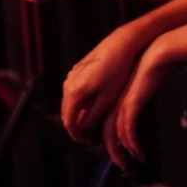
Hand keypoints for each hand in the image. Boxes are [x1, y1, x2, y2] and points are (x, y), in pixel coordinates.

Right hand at [61, 27, 146, 144]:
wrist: (121, 44)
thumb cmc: (117, 71)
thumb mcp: (107, 98)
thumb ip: (93, 115)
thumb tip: (84, 127)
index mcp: (74, 92)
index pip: (68, 121)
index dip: (76, 134)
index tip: (85, 142)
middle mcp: (68, 83)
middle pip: (66, 112)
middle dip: (75, 125)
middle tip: (88, 135)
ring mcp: (71, 75)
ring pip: (70, 101)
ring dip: (77, 113)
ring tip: (91, 122)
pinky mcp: (77, 69)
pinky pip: (74, 91)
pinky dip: (80, 101)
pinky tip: (92, 104)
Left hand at [112, 36, 175, 164]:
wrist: (156, 54)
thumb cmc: (153, 66)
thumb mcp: (143, 83)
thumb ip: (139, 95)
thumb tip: (142, 103)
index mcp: (115, 99)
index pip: (106, 125)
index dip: (112, 142)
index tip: (121, 152)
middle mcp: (115, 103)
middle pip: (106, 134)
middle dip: (113, 153)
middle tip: (122, 165)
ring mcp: (121, 104)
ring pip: (115, 136)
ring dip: (122, 152)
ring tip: (130, 164)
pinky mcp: (131, 104)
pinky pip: (128, 130)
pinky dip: (132, 144)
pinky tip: (138, 153)